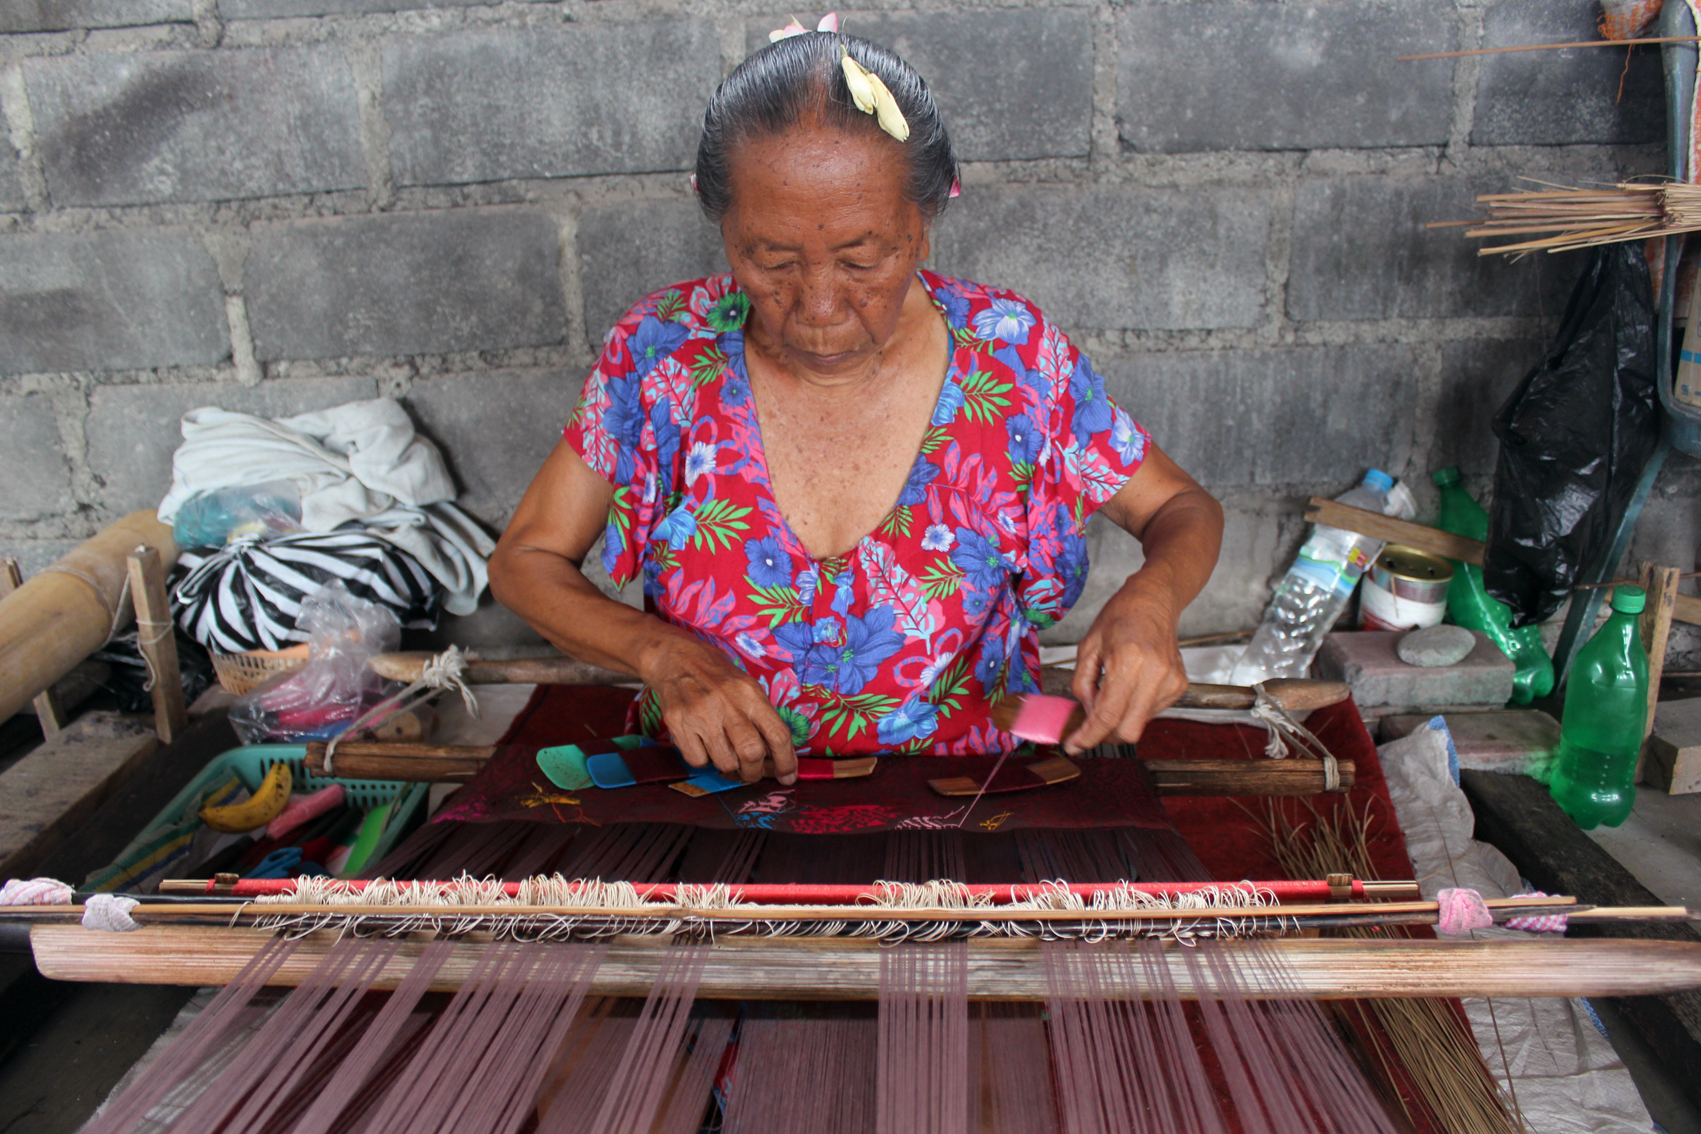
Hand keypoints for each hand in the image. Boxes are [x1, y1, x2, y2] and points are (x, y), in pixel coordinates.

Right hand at [641, 633, 798, 783]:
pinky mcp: (677, 723)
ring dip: (729, 766)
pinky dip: (704, 759)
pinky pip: (698, 761)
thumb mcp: (748, 689)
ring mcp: (700, 714)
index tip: (787, 776)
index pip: (778, 734)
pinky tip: (703, 744)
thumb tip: (779, 759)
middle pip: (751, 753)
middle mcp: (727, 704)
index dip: (786, 762)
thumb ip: (763, 720)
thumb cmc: (720, 679)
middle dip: (755, 772)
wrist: (678, 660)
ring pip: (725, 762)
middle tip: (752, 773)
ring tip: (725, 751)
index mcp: (750, 694)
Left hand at [1063, 577, 1188, 753]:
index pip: (1108, 715)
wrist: (1154, 601)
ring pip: (1140, 724)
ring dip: (1120, 718)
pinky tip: (1132, 685)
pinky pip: (1151, 712)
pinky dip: (1135, 708)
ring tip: (1114, 689)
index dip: (1088, 736)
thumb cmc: (1119, 618)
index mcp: (1128, 661)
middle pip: (1128, 731)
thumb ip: (1083, 685)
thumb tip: (1087, 716)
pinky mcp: (1179, 685)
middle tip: (1089, 726)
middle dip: (1105, 735)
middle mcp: (1155, 674)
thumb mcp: (1087, 647)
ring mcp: (1171, 681)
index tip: (1073, 746)